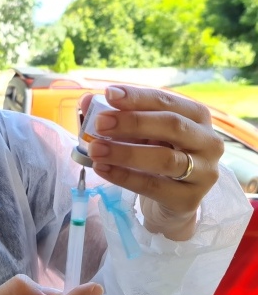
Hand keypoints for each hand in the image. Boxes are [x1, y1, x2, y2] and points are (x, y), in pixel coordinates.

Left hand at [81, 86, 223, 240]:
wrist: (169, 201)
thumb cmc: (153, 157)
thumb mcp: (136, 134)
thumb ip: (114, 116)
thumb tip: (86, 101)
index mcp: (196, 117)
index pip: (167, 101)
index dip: (137, 97)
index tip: (109, 94)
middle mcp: (208, 141)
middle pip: (171, 125)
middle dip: (133, 122)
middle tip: (100, 123)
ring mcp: (204, 172)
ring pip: (164, 159)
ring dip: (125, 152)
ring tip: (95, 149)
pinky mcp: (190, 199)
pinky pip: (154, 186)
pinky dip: (125, 177)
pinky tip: (102, 169)